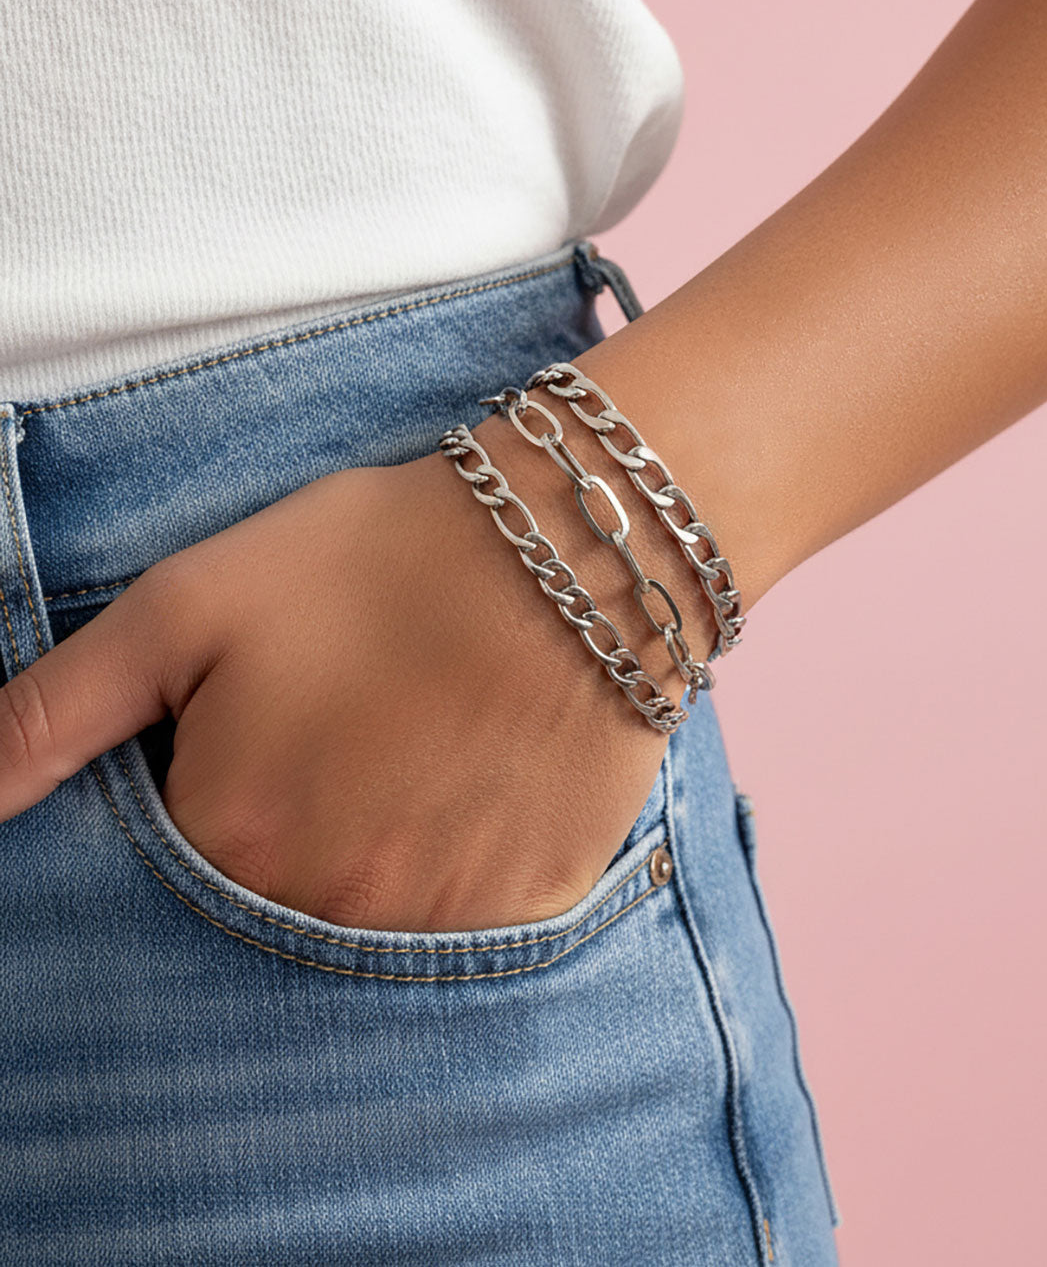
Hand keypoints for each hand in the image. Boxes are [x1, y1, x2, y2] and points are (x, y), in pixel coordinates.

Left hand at [0, 415, 683, 931]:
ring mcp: (442, 922)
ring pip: (372, 918)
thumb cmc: (373, 562)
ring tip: (412, 748)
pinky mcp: (532, 907)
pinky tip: (472, 782)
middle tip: (348, 732)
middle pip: (275, 907)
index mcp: (235, 841)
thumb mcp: (189, 606)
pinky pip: (468, 923)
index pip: (177, 873)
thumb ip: (55, 712)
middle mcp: (334, 909)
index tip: (267, 727)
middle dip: (295, 826)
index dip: (215, 789)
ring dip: (377, 848)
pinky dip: (458, 863)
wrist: (567, 548)